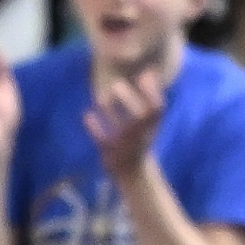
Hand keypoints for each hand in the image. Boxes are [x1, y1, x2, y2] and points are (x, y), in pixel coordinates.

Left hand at [84, 64, 167, 180]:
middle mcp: (142, 136)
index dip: (152, 91)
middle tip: (116, 84)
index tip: (144, 74)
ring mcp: (126, 146)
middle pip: (141, 117)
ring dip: (113, 113)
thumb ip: (149, 98)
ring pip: (124, 131)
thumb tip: (149, 71)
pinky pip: (103, 142)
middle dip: (129, 99)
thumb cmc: (139, 139)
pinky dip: (95, 128)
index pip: (158, 108)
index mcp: (151, 128)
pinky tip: (87, 114)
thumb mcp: (148, 122)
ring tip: (99, 98)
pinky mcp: (110, 155)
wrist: (132, 173)